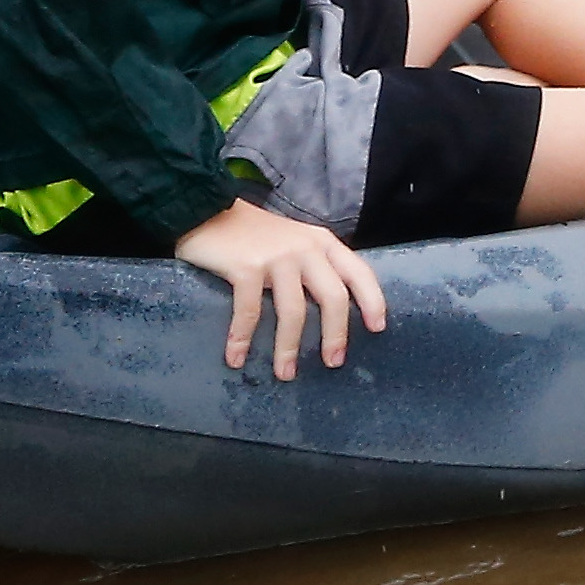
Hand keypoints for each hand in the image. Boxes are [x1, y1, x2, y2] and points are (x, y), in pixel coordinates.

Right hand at [176, 197, 388, 378]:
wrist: (207, 210)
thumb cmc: (253, 235)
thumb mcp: (295, 242)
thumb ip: (314, 266)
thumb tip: (332, 310)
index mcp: (323, 243)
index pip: (359, 273)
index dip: (372, 301)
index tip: (377, 328)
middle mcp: (305, 248)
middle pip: (333, 297)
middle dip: (335, 334)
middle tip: (333, 363)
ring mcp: (277, 257)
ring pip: (294, 312)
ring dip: (288, 348)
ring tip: (285, 374)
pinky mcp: (246, 267)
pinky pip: (251, 312)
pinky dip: (243, 339)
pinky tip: (237, 358)